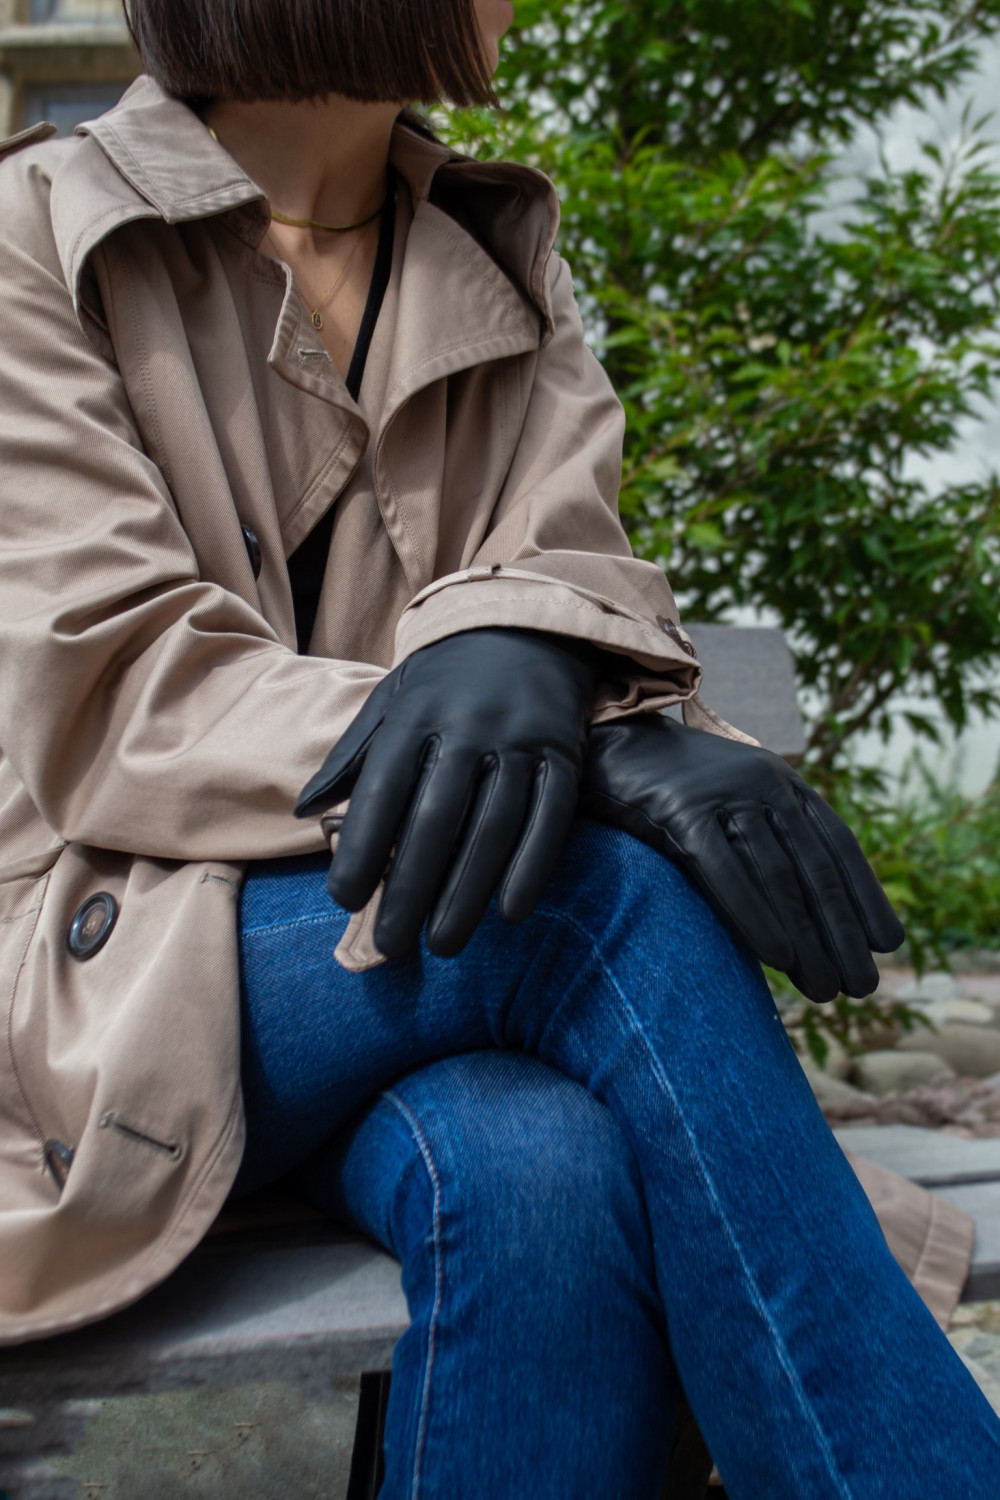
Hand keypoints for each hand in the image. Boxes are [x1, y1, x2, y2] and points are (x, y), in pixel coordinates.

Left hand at [296, 629, 596, 958]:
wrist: (529, 626)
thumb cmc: (446, 679)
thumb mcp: (391, 699)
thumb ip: (352, 755)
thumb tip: (304, 812)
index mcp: (415, 714)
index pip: (382, 790)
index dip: (361, 848)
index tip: (344, 900)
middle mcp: (468, 725)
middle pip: (436, 820)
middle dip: (410, 889)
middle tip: (392, 945)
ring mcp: (520, 740)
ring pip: (493, 828)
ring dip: (467, 892)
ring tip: (443, 944)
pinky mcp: (563, 754)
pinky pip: (550, 819)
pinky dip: (531, 867)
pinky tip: (510, 911)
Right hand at [581, 715, 903, 1002]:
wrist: (605, 748)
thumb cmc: (669, 793)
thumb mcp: (729, 809)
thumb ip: (765, 846)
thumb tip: (803, 924)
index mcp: (781, 781)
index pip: (837, 843)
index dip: (865, 893)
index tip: (887, 943)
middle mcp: (762, 783)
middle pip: (814, 866)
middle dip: (842, 931)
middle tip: (861, 986)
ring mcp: (721, 793)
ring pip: (777, 872)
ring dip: (808, 936)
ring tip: (824, 989)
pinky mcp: (680, 810)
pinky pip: (724, 868)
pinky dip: (754, 913)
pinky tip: (777, 956)